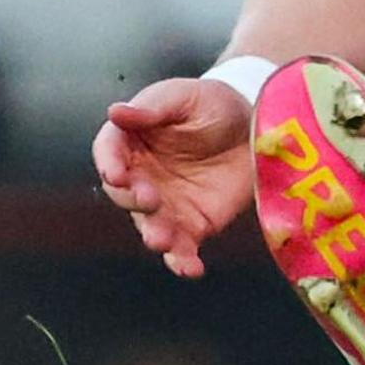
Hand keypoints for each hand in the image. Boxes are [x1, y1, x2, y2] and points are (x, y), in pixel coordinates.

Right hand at [94, 76, 256, 277]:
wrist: (256, 123)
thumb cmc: (212, 104)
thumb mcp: (185, 96)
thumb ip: (154, 107)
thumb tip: (116, 112)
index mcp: (131, 142)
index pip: (108, 153)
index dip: (109, 164)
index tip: (116, 173)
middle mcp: (141, 177)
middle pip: (125, 194)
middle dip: (134, 199)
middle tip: (150, 198)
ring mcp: (165, 205)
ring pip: (150, 226)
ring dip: (154, 235)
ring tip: (162, 240)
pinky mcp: (193, 224)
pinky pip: (183, 248)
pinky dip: (183, 261)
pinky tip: (191, 268)